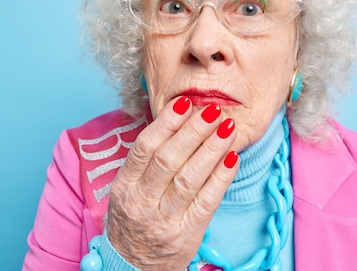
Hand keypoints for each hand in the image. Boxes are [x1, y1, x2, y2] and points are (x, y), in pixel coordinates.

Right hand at [106, 96, 238, 270]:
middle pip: (169, 160)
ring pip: (189, 179)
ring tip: (228, 128)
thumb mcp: (129, 189)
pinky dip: (221, 177)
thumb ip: (148, 160)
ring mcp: (164, 220)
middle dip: (193, 132)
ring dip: (211, 149)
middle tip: (213, 111)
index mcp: (124, 186)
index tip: (184, 103)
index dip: (165, 123)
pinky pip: (207, 201)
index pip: (144, 148)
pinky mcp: (187, 234)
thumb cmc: (135, 219)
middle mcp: (141, 202)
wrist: (133, 266)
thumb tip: (179, 120)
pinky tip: (232, 158)